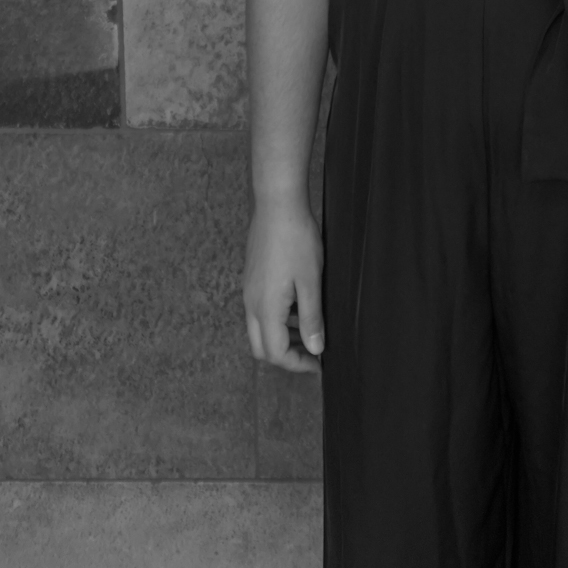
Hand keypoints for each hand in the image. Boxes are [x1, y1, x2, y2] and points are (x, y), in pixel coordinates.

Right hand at [243, 197, 324, 372]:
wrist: (277, 204)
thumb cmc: (296, 240)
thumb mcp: (311, 282)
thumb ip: (311, 318)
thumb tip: (315, 349)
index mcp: (265, 309)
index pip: (275, 353)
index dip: (297, 364)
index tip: (318, 362)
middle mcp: (251, 303)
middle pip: (261, 347)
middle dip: (286, 355)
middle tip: (312, 351)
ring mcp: (249, 290)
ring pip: (259, 329)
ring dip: (281, 337)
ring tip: (309, 328)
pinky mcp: (252, 277)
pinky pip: (259, 310)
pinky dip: (277, 319)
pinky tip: (298, 305)